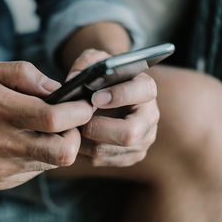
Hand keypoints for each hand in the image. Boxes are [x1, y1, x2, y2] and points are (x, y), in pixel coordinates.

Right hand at [0, 61, 93, 188]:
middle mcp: (3, 144)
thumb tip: (57, 89)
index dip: (78, 113)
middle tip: (69, 123)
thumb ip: (25, 74)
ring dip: (56, 145)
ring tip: (40, 130)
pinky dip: (38, 156)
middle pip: (63, 151)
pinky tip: (22, 144)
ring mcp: (2, 167)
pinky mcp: (0, 181)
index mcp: (1, 111)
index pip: (54, 119)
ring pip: (51, 162)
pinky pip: (35, 171)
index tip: (85, 105)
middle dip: (76, 136)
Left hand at [67, 49, 158, 166]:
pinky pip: (101, 160)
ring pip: (109, 150)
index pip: (142, 92)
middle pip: (129, 133)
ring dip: (85, 140)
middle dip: (98, 129)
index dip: (118, 95)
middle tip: (79, 121)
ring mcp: (142, 140)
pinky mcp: (129, 156)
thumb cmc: (101, 78)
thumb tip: (74, 79)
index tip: (94, 98)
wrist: (106, 97)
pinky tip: (77, 137)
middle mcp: (149, 117)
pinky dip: (83, 150)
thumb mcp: (96, 61)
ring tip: (72, 127)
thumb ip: (86, 62)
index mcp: (145, 89)